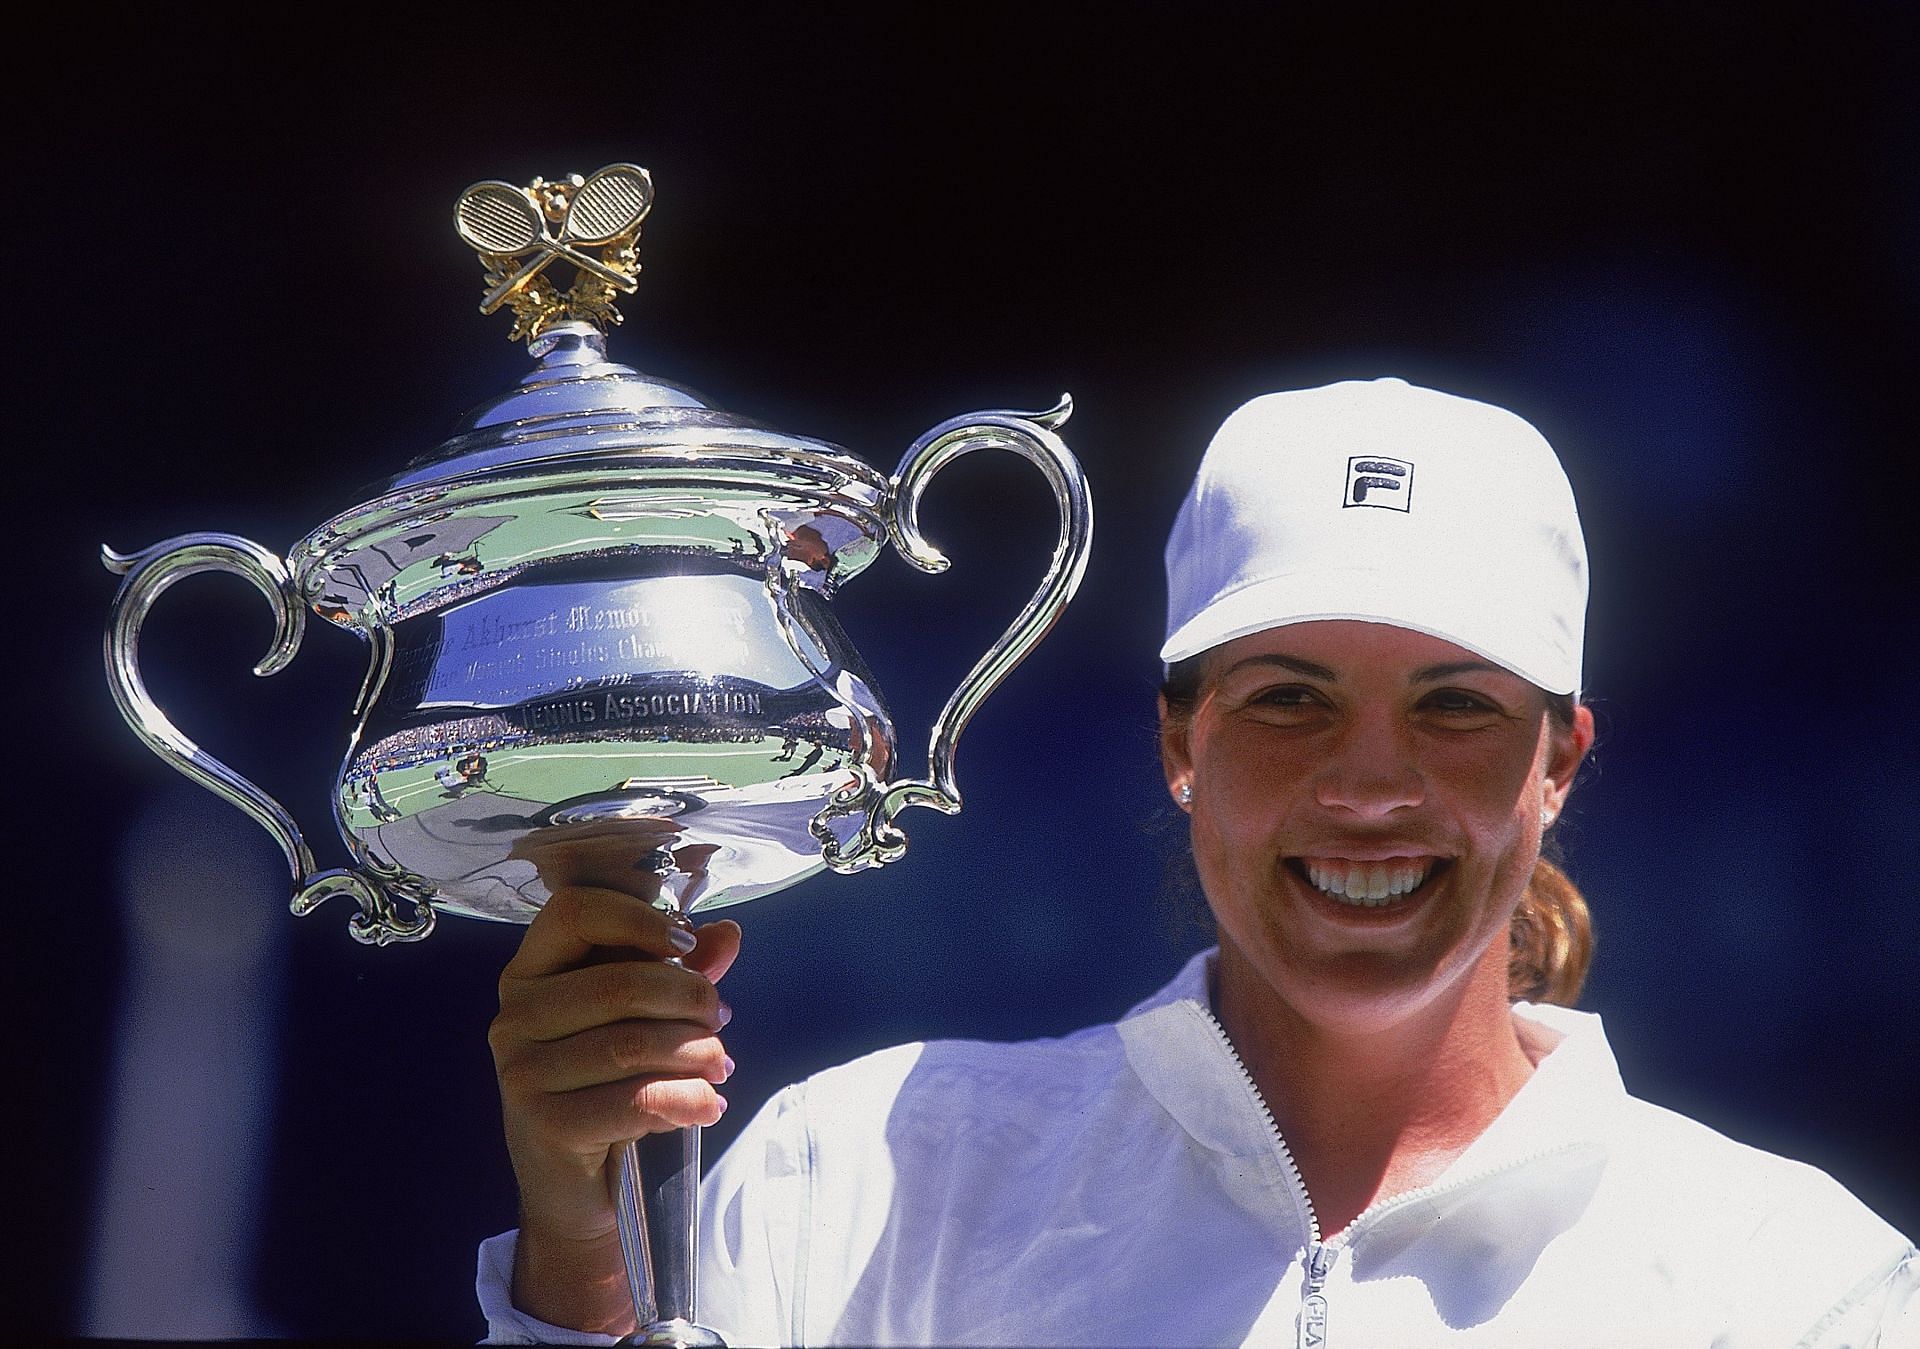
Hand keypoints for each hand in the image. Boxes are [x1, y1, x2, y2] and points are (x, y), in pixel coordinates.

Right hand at [489, 823, 742, 1331]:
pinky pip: (629, 1096)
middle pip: (618, 977)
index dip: (644, 916)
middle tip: (722, 1012)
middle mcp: (514, 1013)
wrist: (577, 1194)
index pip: (578, 906)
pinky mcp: (544, 1126)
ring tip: (721, 1058)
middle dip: (687, 992)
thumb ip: (682, 967)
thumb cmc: (612, 1086)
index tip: (692, 942)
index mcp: (534, 970)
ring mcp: (520, 1072)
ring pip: (630, 1038)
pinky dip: (683, 1096)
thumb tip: (729, 926)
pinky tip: (710, 1098)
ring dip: (694, 1046)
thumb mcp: (647, 1022)